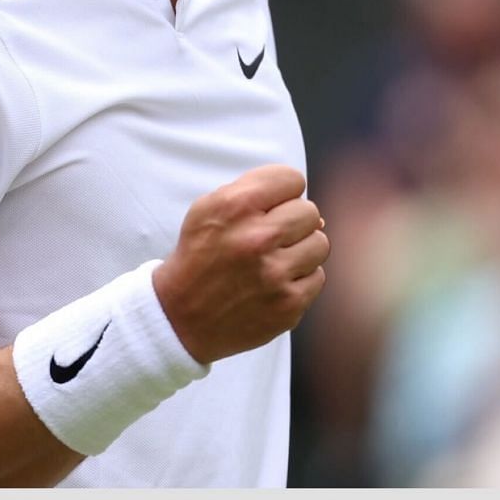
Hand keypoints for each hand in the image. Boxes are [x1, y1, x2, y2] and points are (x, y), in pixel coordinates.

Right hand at [150, 164, 328, 364]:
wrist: (179, 318)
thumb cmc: (199, 257)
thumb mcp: (209, 209)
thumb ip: (256, 191)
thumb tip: (311, 209)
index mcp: (235, 207)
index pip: (292, 180)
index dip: (282, 193)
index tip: (271, 208)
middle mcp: (257, 238)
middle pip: (310, 211)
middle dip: (292, 222)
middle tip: (270, 238)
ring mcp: (275, 274)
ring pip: (320, 243)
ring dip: (301, 250)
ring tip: (275, 260)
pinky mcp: (288, 304)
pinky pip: (317, 276)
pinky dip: (300, 279)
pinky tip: (275, 283)